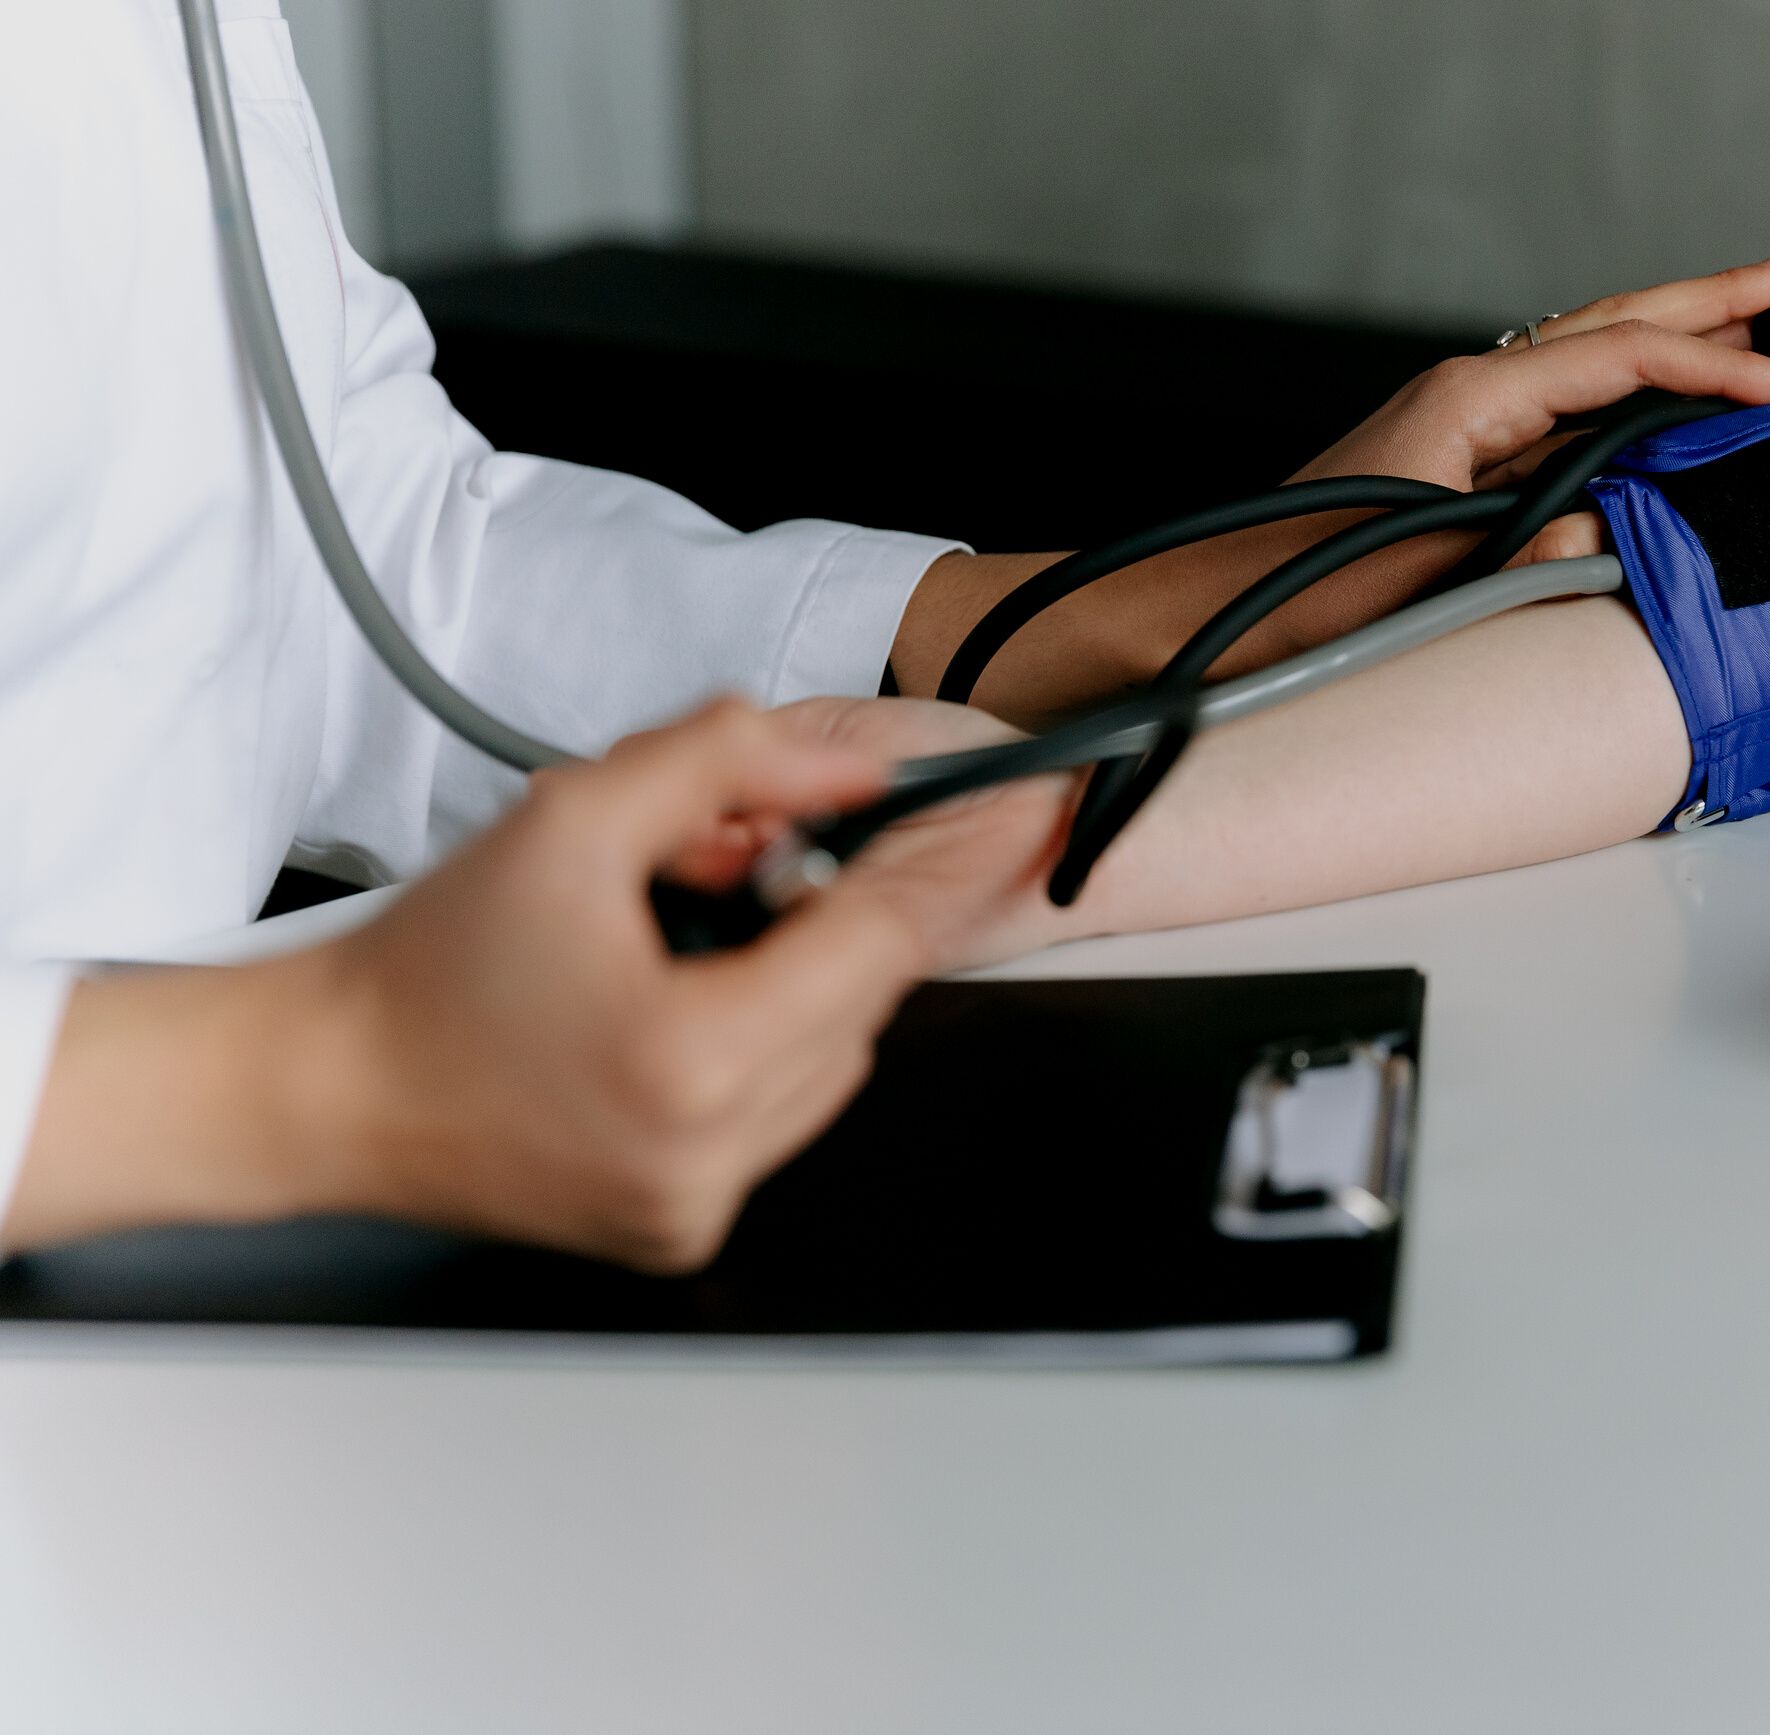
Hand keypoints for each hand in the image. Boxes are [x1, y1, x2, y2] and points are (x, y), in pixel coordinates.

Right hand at [8, 698, 1076, 1268]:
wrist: (328, 1087)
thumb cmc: (427, 968)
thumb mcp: (576, 816)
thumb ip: (727, 765)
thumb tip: (848, 770)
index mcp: (694, 1057)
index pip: (880, 944)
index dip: (955, 865)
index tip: (1022, 815)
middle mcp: (711, 1153)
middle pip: (861, 1002)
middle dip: (820, 921)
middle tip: (729, 874)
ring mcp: (700, 1204)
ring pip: (830, 1062)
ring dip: (793, 991)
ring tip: (671, 953)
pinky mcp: (683, 1229)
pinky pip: (777, 1119)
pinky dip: (756, 1055)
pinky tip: (665, 1019)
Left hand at [1288, 250, 1769, 575]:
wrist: (1214, 606)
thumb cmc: (1297, 589)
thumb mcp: (1426, 575)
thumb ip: (1525, 554)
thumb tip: (1604, 534)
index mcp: (1468, 400)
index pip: (1623, 359)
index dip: (1719, 368)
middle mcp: (1468, 393)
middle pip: (1613, 325)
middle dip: (1710, 300)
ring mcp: (1463, 421)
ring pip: (1593, 360)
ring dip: (1675, 338)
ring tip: (1752, 321)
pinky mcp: (1459, 459)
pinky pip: (1567, 408)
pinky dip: (1630, 392)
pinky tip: (1664, 403)